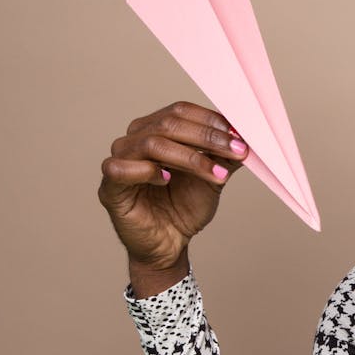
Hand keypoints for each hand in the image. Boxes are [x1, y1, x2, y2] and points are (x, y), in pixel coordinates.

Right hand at [98, 101, 247, 295]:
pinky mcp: (110, 188)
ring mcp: (120, 161)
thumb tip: (245, 134)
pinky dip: (147, 171)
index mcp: (156, 130)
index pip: (180, 111)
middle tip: (236, 151)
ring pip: (152, 144)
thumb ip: (223, 155)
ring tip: (217, 174)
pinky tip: (167, 179)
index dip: (210, 120)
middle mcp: (134, 140)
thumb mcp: (212, 176)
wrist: (170, 244)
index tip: (239, 135)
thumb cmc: (184, 207)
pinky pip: (121, 169)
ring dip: (190, 157)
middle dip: (207, 137)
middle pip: (168, 123)